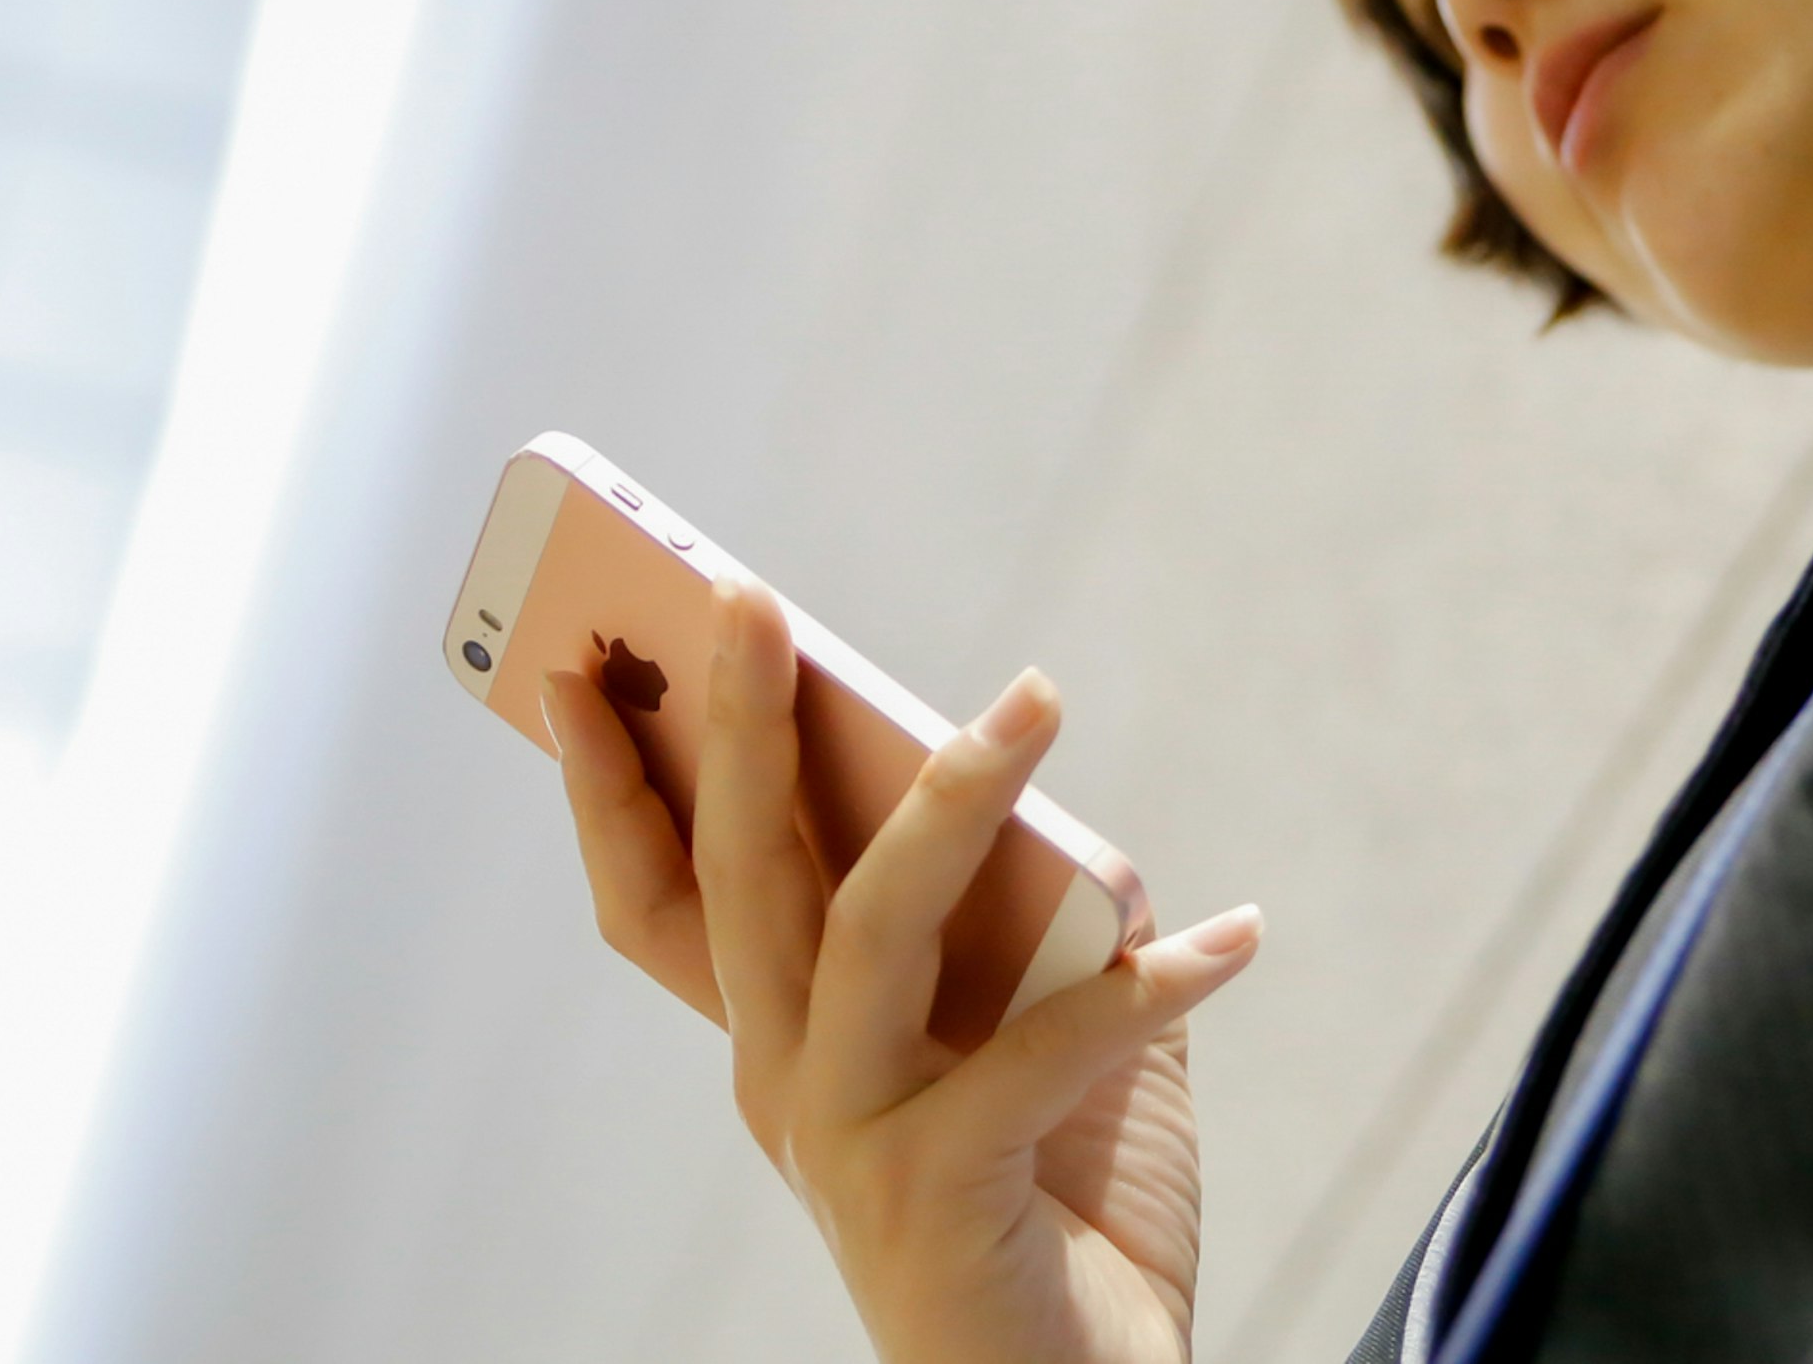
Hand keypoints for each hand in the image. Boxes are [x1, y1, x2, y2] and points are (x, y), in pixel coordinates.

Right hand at [544, 577, 1261, 1363]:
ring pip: (871, 931)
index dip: (615, 786)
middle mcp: (786, 1087)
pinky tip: (1232, 939)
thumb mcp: (1036, 1043)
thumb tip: (1056, 823)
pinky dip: (1145, 989)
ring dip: (954, 801)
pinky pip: (1041, 1061)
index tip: (580, 660)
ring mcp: (848, 1144)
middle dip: (736, 728)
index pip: (666, 901)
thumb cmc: (1056, 1214)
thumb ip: (1028, 932)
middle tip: (744, 597)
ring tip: (1038, 698)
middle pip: (742, 879)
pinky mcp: (937, 1198)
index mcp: (782, 1045)